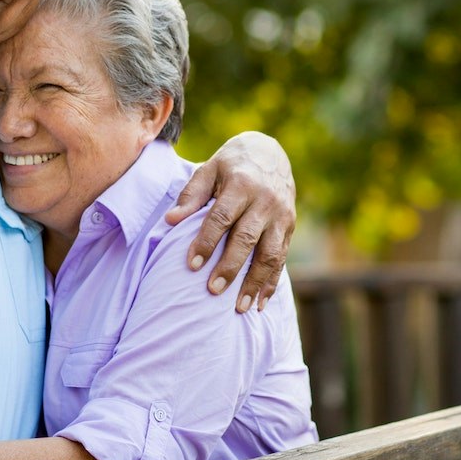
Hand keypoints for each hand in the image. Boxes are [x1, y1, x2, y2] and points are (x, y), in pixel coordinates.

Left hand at [165, 131, 295, 310]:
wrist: (270, 152)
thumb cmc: (230, 164)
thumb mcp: (209, 170)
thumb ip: (191, 195)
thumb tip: (170, 221)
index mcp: (241, 185)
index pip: (221, 217)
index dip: (206, 241)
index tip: (191, 264)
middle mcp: (265, 201)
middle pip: (247, 239)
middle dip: (230, 267)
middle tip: (212, 290)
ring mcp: (281, 215)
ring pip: (270, 254)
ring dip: (255, 282)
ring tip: (240, 307)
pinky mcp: (290, 227)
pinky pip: (282, 258)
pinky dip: (272, 283)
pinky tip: (260, 302)